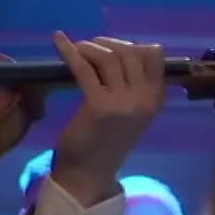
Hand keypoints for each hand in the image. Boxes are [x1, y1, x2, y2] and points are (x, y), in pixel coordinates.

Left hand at [48, 34, 165, 206]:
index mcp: (155, 99)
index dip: (131, 44)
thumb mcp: (129, 112)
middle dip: (108, 43)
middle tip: (90, 47)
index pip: (154, 56)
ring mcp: (123, 103)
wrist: (88, 173)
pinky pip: (84, 68)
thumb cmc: (105, 141)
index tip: (112, 48)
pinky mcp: (98, 106)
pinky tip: (58, 40)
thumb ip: (130, 86)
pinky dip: (69, 51)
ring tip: (77, 49)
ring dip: (90, 47)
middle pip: (130, 52)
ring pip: (109, 57)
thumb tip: (116, 51)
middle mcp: (144, 99)